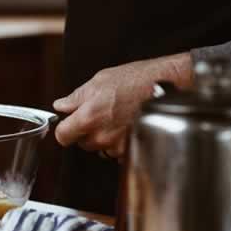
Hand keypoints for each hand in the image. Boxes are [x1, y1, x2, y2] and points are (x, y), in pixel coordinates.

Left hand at [53, 53, 191, 159]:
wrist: (169, 87)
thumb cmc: (137, 80)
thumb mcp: (100, 81)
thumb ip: (76, 97)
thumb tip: (61, 105)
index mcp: (89, 117)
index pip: (62, 136)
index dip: (64, 129)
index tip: (67, 124)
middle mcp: (102, 135)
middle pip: (81, 143)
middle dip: (86, 131)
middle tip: (99, 114)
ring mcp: (117, 145)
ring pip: (99, 148)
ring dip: (103, 137)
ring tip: (116, 118)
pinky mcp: (132, 150)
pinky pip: (116, 151)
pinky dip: (118, 142)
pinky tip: (126, 125)